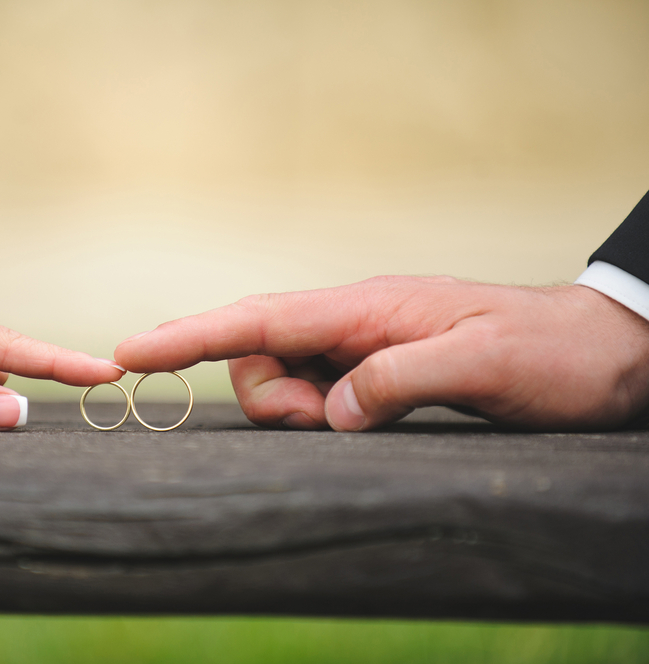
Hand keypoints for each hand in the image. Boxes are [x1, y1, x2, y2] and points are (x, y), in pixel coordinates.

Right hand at [114, 276, 648, 430]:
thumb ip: (397, 381)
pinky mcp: (375, 375)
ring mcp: (361, 348)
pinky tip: (363, 420)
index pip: (258, 318)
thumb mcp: (483, 365)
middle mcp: (353, 323)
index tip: (130, 352)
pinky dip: (319, 415)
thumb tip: (331, 411)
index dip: (189, 334)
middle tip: (330, 421)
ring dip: (298, 412)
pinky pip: (317, 395)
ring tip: (361, 422)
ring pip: (283, 379)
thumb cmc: (550, 353)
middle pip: (258, 353)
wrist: (602, 351)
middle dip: (268, 397)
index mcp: (366, 308)